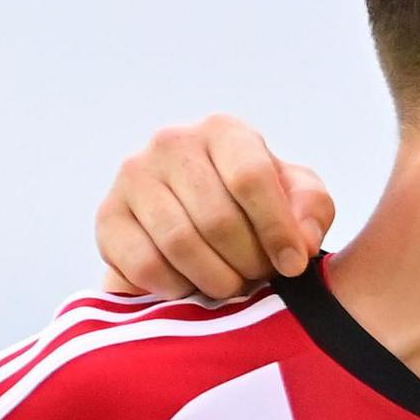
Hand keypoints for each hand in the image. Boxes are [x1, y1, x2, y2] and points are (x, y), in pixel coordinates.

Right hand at [95, 115, 334, 298]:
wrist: (198, 224)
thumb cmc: (258, 207)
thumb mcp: (298, 200)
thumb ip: (312, 210)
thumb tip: (303, 241)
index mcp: (224, 131)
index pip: (251, 178)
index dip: (277, 229)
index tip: (293, 265)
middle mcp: (172, 143)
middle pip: (216, 218)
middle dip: (248, 261)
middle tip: (259, 277)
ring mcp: (133, 177)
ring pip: (180, 243)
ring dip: (217, 279)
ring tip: (233, 285)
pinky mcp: (108, 216)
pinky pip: (145, 265)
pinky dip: (178, 288)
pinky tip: (194, 287)